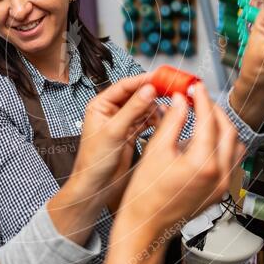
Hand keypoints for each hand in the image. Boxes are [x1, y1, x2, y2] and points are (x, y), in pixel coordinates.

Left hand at [70, 73, 160, 204]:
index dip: (143, 80)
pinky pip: (145, 121)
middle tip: (170, 88)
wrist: (96, 186)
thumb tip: (148, 90)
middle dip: (152, 92)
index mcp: (100, 105)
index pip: (124, 86)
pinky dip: (155, 119)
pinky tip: (163, 118)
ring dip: (155, 106)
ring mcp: (121, 123)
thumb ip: (132, 109)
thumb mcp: (114, 131)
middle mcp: (111, 111)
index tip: (160, 77)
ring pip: (142, 107)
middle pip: (135, 95)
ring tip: (169, 106)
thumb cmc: (93, 161)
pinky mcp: (130, 134)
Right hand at [92, 82, 244, 263]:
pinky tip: (205, 138)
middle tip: (199, 98)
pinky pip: (230, 162)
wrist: (144, 227)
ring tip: (204, 115)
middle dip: (214, 111)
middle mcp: (220, 176)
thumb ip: (173, 121)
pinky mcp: (219, 192)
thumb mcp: (156, 150)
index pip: (209, 120)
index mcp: (204, 164)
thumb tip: (181, 100)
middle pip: (228, 131)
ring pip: (234, 146)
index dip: (201, 99)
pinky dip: (222, 145)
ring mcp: (222, 186)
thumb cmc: (145, 195)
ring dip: (222, 127)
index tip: (195, 87)